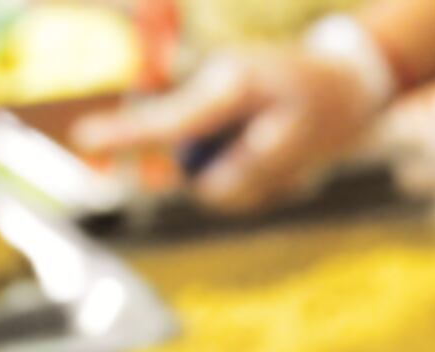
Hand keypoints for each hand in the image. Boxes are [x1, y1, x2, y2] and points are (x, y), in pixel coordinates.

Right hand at [73, 46, 391, 212]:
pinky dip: (257, 175)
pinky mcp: (222, 126)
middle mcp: (213, 95)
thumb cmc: (331, 104)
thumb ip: (255, 168)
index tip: (83, 141)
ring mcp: (216, 109)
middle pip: (193, 164)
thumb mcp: (304, 140)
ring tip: (293, 151)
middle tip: (292, 160)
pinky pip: (228, 171)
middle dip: (235, 180)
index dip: (127, 135)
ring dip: (253, 180)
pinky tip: (283, 152)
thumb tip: (207, 189)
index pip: (170, 120)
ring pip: (213, 175)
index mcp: (229, 88)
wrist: (351, 79)